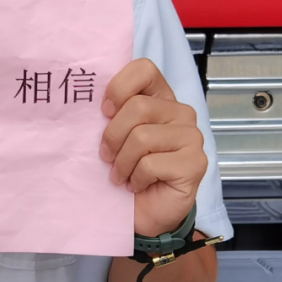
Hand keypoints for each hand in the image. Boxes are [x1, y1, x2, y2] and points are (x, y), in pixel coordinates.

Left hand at [100, 58, 206, 238]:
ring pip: (142, 137)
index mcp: (160, 98)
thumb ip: (110, 114)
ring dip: (122, 162)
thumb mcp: (114, 137)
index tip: (104, 111)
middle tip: (106, 157)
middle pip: (138, 107)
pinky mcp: (194, 163)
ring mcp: (191, 137)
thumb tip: (87, 100)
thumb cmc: (127, 171)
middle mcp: (181, 113)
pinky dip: (136, 178)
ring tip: (121, 175)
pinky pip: (151, 164)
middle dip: (113, 136)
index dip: (119, 87)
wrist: (143, 212)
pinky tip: (138, 185)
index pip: (144, 69)